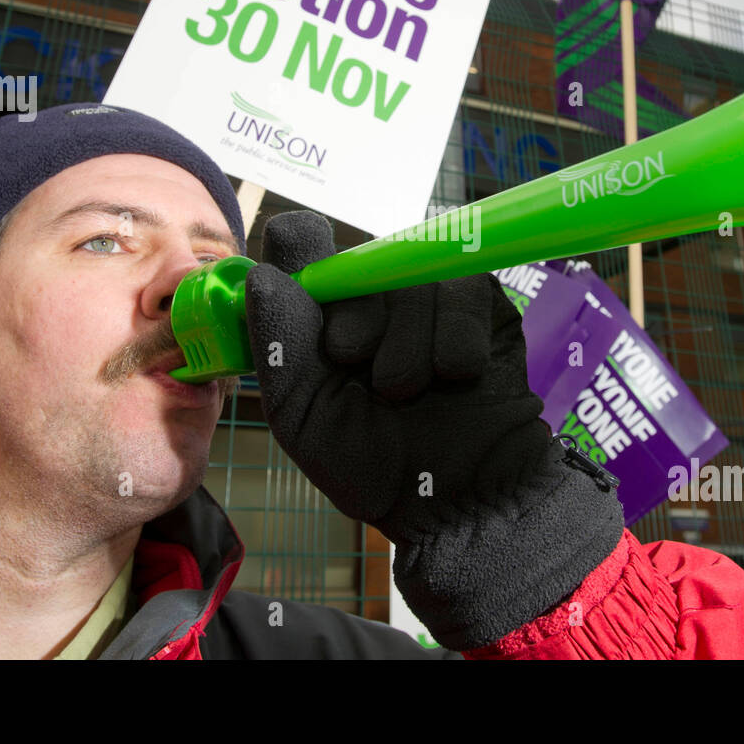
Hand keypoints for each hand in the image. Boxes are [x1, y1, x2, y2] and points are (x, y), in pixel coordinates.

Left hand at [243, 210, 622, 649]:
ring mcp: (427, 291)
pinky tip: (457, 377)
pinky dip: (456, 341)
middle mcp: (371, 290)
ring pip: (412, 279)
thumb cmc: (373, 463)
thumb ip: (279, 343)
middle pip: (358, 258)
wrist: (456, 502)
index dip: (302, 264)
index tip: (314, 321)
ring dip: (410, 349)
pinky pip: (463, 290)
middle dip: (359, 322)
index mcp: (319, 310)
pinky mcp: (480, 299)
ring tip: (414, 393)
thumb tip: (263, 273)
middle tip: (372, 381)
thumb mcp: (304, 415)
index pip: (299, 241)